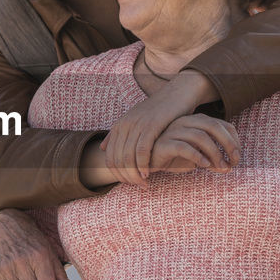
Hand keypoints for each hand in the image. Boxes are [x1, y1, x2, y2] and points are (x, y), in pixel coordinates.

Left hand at [102, 70, 225, 183]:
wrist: (177, 93)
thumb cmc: (158, 111)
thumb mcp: (134, 121)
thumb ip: (117, 135)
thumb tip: (101, 148)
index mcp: (119, 126)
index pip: (110, 158)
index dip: (117, 174)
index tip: (129, 184)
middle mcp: (125, 126)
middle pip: (118, 160)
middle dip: (127, 177)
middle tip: (138, 186)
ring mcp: (137, 125)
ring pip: (128, 158)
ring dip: (135, 175)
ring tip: (143, 183)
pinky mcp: (151, 125)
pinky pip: (142, 150)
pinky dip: (143, 165)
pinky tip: (148, 173)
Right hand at [148, 115, 240, 174]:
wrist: (146, 161)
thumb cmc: (173, 158)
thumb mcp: (197, 159)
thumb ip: (212, 160)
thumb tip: (229, 168)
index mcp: (196, 122)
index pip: (223, 124)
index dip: (234, 140)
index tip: (237, 157)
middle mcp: (186, 122)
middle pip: (214, 126)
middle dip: (228, 144)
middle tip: (234, 162)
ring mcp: (174, 131)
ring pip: (200, 136)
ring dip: (215, 153)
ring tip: (220, 167)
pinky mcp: (164, 143)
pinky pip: (184, 147)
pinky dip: (197, 156)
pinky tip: (203, 166)